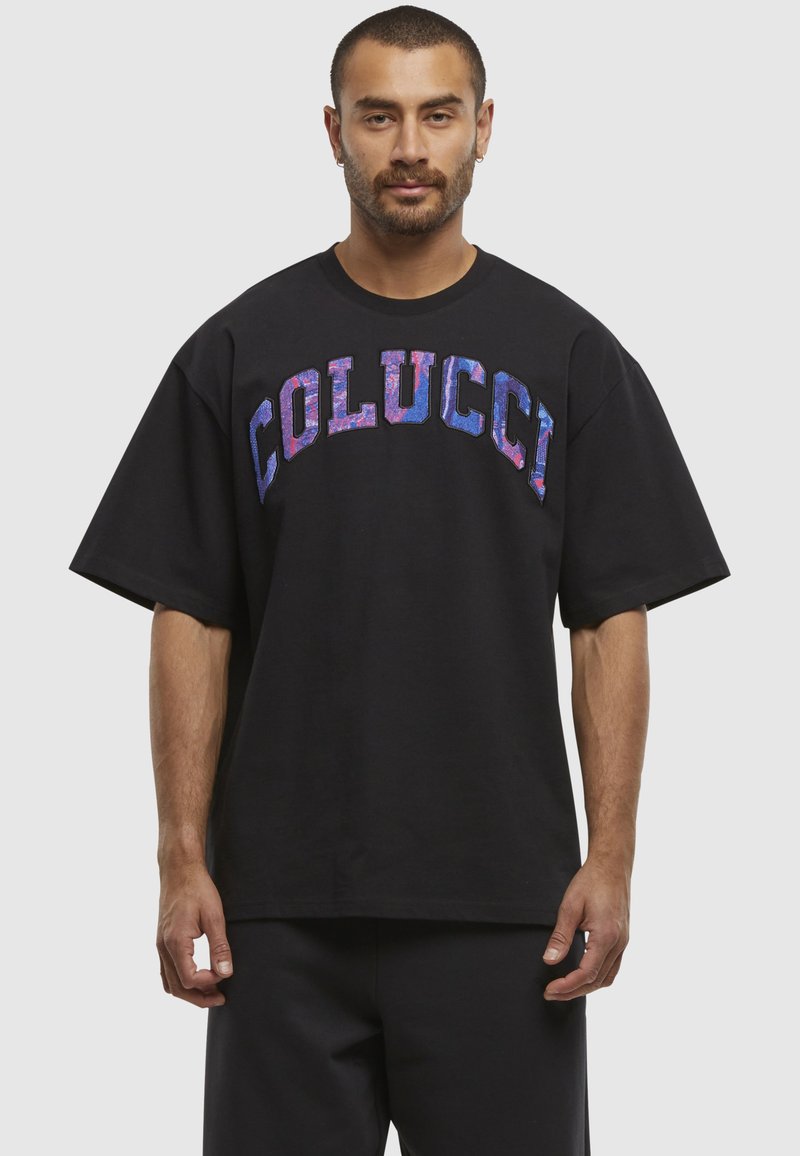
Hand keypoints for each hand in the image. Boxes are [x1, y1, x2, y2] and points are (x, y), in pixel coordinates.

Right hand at [156, 862, 233, 1007]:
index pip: (190, 979)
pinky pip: (166, 971)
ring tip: (211, 991)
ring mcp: (160, 945)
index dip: (209, 983)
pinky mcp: (162, 941)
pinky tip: (196, 976)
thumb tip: (225, 973)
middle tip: (221, 998)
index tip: (225, 975)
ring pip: (169, 982)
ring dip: (189, 992)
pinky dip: (179, 980)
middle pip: (177, 988)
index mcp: (175, 942)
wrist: (179, 869)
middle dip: (199, 997)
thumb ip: (220, 947)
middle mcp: (163, 947)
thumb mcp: (214, 916)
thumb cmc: (198, 889)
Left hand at [541, 858, 629, 1000]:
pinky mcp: (623, 938)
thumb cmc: (591, 881)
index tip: (549, 990)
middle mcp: (619, 943)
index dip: (567, 986)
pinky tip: (582, 975)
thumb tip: (549, 960)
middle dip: (573, 991)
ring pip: (607, 977)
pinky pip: (613, 967)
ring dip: (586, 987)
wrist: (613, 865)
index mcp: (606, 936)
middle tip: (551, 993)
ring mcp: (624, 942)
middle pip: (597, 981)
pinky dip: (597, 977)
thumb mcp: (570, 906)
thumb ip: (561, 936)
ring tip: (564, 988)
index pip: (586, 973)